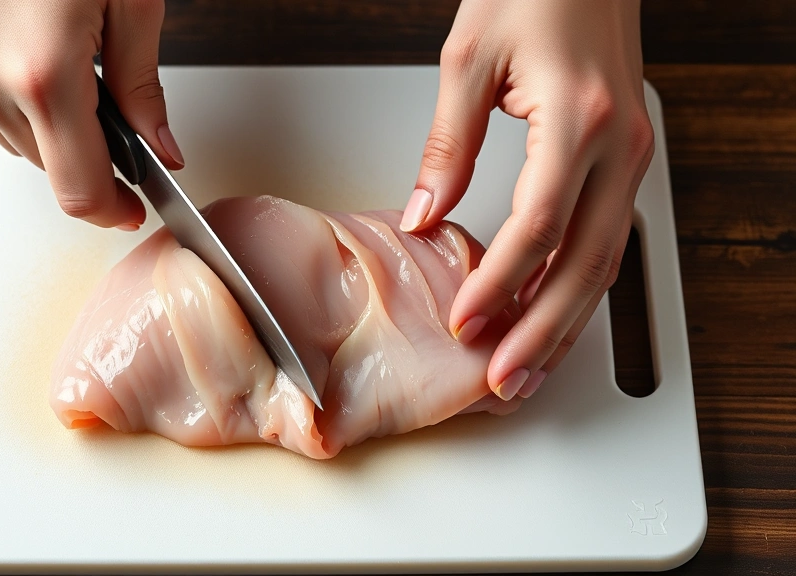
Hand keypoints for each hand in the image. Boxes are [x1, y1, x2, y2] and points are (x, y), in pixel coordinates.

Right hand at [0, 0, 184, 228]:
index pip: (80, 189)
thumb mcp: (128, 0)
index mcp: (44, 76)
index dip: (112, 210)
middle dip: (93, 157)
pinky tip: (38, 62)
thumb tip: (161, 147)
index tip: (131, 209)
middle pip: (54, 171)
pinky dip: (23, 107)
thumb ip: (142, 85)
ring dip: (56, 130)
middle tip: (117, 111)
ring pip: (22, 147)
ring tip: (73, 66)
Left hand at [400, 0, 653, 399]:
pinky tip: (552, 315)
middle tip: (504, 379)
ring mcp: (632, 156)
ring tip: (528, 369)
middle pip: (583, 264)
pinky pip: (608, 238)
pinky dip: (579, 286)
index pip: (537, 228)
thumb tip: (428, 218)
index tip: (464, 323)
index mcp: (578, 121)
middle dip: (541, 330)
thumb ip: (448, 146)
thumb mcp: (469, 59)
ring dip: (567, 322)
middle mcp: (618, 147)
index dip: (499, 284)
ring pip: (605, 262)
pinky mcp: (626, 159)